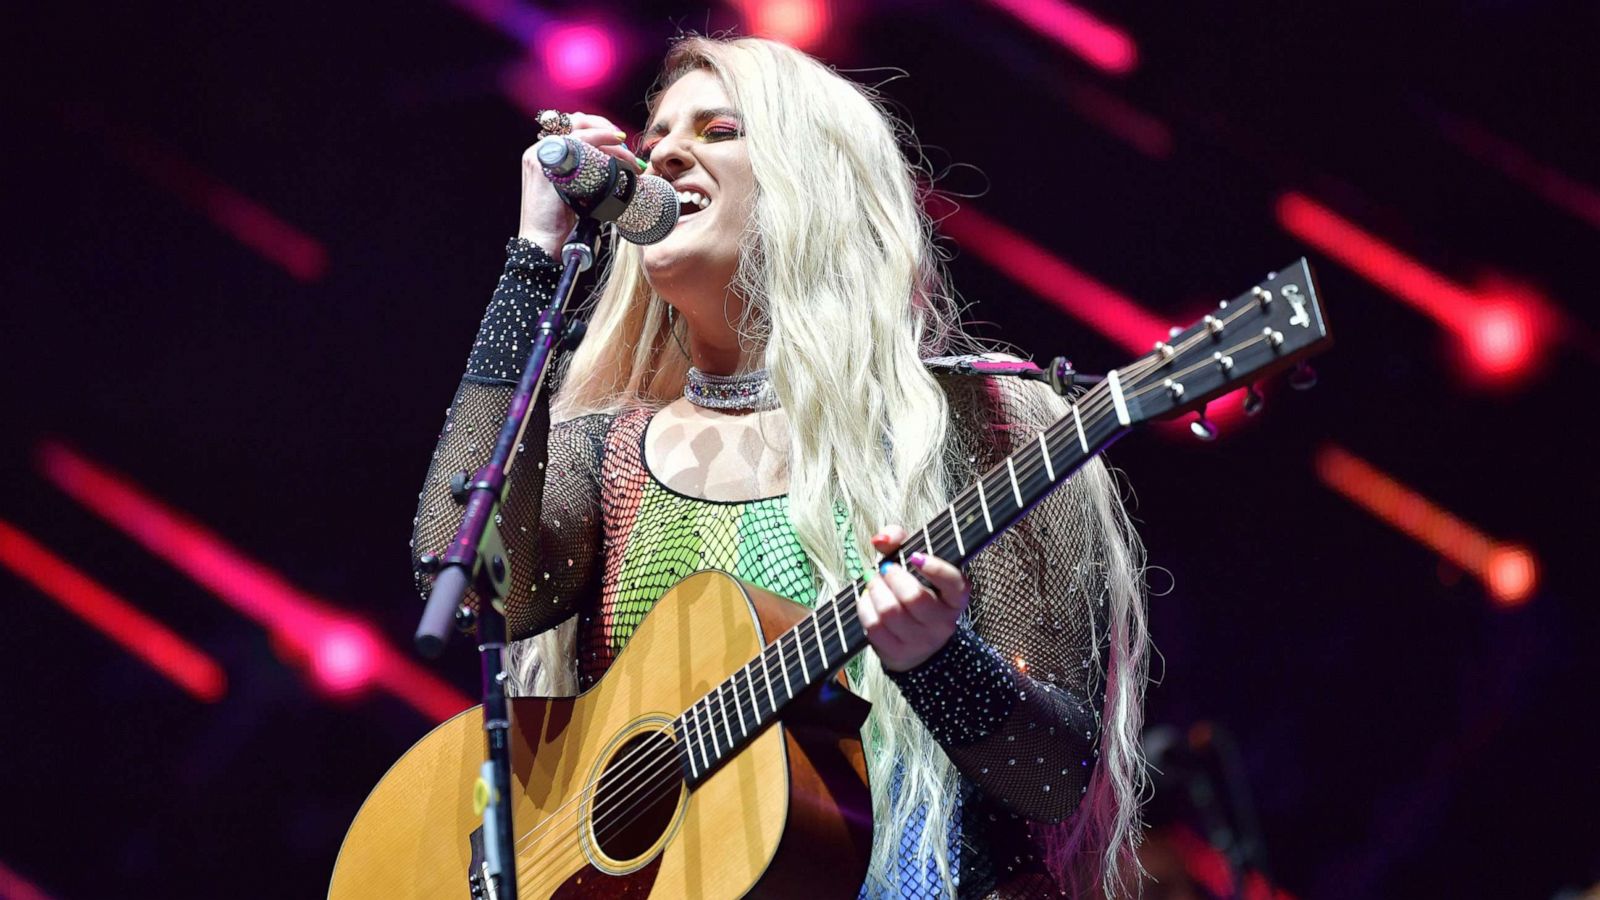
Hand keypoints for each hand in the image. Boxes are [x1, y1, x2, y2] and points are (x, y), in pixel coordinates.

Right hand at [518, 112, 644, 251]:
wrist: (545, 245)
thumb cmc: (564, 226)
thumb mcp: (579, 195)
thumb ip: (590, 177)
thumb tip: (617, 169)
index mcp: (547, 156)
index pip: (574, 128)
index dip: (599, 129)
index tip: (620, 141)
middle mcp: (541, 150)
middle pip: (576, 121)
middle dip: (605, 127)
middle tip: (626, 142)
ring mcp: (542, 155)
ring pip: (581, 130)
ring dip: (609, 139)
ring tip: (629, 155)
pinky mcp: (546, 163)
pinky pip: (578, 141)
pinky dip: (601, 139)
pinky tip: (618, 148)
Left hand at [857, 525, 971, 671]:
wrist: (917, 644)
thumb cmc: (917, 595)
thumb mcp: (915, 568)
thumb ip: (900, 544)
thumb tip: (881, 539)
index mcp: (955, 598)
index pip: (953, 583)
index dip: (935, 568)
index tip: (916, 556)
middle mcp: (942, 622)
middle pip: (913, 597)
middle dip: (892, 576)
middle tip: (885, 568)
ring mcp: (920, 641)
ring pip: (890, 612)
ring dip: (875, 590)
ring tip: (873, 581)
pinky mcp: (897, 652)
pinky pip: (874, 627)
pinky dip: (865, 608)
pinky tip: (867, 599)